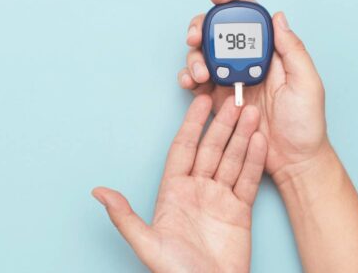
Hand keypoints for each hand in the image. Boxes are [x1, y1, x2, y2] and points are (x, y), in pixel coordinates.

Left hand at [93, 95, 266, 272]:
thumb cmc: (177, 271)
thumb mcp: (148, 244)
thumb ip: (125, 216)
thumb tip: (98, 192)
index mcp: (173, 191)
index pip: (183, 148)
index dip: (192, 124)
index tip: (201, 101)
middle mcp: (197, 189)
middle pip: (211, 149)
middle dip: (222, 124)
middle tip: (235, 101)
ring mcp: (220, 197)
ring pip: (232, 159)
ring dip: (242, 136)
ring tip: (252, 114)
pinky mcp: (240, 209)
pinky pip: (247, 179)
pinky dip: (254, 160)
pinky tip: (259, 141)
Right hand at [178, 0, 326, 181]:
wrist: (292, 158)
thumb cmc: (305, 124)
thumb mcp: (307, 83)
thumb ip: (293, 50)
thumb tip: (278, 17)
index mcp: (271, 54)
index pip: (251, 20)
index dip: (233, 3)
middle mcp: (249, 63)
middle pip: (220, 35)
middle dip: (203, 30)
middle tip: (196, 37)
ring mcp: (232, 80)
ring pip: (205, 56)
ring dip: (194, 57)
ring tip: (199, 73)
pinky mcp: (219, 99)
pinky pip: (198, 83)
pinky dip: (189, 78)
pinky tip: (190, 82)